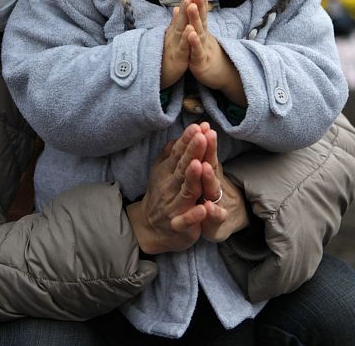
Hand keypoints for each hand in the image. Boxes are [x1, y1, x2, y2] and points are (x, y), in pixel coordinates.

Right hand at [127, 124, 210, 253]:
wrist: (149, 227)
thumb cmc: (162, 195)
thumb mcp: (162, 171)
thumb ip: (169, 154)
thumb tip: (177, 137)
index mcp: (168, 172)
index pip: (178, 154)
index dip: (187, 140)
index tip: (197, 126)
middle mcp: (170, 187)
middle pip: (183, 167)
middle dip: (192, 152)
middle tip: (201, 136)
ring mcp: (174, 205)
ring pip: (186, 191)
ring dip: (192, 178)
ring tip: (199, 164)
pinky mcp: (179, 225)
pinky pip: (186, 220)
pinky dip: (195, 215)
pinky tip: (204, 209)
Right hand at [161, 0, 190, 88]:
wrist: (158, 77)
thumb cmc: (167, 56)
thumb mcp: (172, 38)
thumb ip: (175, 22)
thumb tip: (177, 7)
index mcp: (175, 31)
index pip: (182, 12)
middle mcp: (174, 35)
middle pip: (181, 16)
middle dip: (186, 1)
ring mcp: (175, 45)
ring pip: (180, 28)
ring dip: (185, 15)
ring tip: (190, 1)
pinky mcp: (178, 57)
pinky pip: (183, 46)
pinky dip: (186, 37)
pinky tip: (190, 29)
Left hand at [184, 0, 245, 104]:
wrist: (222, 75)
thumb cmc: (208, 54)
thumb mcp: (202, 37)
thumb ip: (198, 22)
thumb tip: (193, 5)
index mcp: (202, 30)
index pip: (201, 12)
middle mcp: (204, 36)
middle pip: (201, 17)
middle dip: (198, 3)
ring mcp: (204, 47)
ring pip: (199, 31)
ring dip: (195, 18)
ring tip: (191, 5)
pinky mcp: (201, 60)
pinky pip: (196, 50)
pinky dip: (193, 41)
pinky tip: (190, 33)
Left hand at [196, 124, 249, 241]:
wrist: (222, 224)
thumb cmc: (210, 193)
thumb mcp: (207, 173)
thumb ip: (204, 154)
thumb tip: (197, 130)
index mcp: (208, 174)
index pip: (206, 154)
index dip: (205, 141)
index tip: (203, 126)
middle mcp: (214, 187)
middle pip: (211, 168)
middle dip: (208, 153)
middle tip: (204, 137)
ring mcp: (217, 205)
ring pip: (213, 192)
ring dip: (209, 180)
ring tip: (205, 167)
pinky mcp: (217, 225)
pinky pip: (216, 219)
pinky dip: (213, 214)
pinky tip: (209, 208)